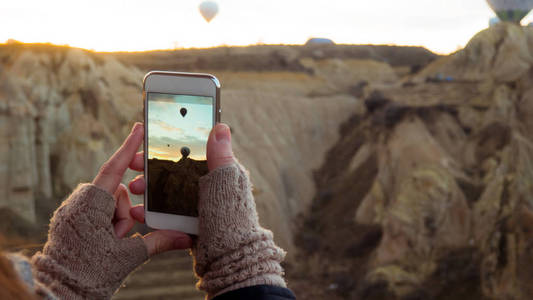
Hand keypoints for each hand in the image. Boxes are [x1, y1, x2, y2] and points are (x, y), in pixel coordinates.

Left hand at [31, 123, 191, 298]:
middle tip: (121, 234)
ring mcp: (76, 209)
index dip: (129, 147)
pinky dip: (110, 222)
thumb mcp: (127, 256)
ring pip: (111, 204)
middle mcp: (81, 201)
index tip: (139, 128)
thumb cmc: (89, 273)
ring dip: (119, 221)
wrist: (60, 291)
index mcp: (91, 204)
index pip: (115, 168)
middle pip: (118, 192)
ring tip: (111, 243)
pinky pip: (100, 210)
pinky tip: (107, 240)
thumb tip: (187, 238)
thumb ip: (158, 241)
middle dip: (127, 212)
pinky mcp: (74, 217)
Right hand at [128, 122, 234, 221]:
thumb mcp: (225, 181)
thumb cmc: (229, 216)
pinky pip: (167, 212)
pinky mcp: (189, 221)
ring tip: (132, 189)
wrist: (227, 256)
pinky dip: (152, 211)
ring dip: (147, 187)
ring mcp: (198, 204)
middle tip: (133, 164)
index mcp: (221, 171)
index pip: (193, 149)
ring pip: (168, 190)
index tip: (148, 140)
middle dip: (152, 166)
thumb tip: (221, 126)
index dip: (170, 144)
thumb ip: (220, 155)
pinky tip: (138, 212)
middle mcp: (209, 185)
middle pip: (176, 168)